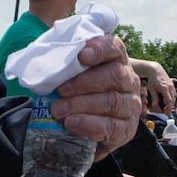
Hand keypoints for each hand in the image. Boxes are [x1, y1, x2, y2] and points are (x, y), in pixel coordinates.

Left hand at [54, 35, 138, 157]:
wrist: (89, 129)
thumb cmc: (79, 95)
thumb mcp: (74, 78)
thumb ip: (68, 69)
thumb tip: (45, 64)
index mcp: (117, 62)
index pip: (114, 48)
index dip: (100, 49)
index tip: (82, 55)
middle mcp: (129, 81)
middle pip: (114, 74)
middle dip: (84, 82)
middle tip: (61, 90)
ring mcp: (131, 105)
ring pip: (111, 101)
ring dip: (81, 105)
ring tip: (59, 111)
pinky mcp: (127, 128)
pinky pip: (111, 126)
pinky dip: (89, 125)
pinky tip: (71, 125)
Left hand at [151, 74, 176, 115]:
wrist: (156, 70)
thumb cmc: (152, 79)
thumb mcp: (151, 89)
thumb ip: (154, 98)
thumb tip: (154, 106)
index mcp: (165, 88)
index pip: (169, 101)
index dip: (169, 108)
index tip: (167, 113)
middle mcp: (170, 87)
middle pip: (173, 100)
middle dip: (170, 108)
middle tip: (166, 113)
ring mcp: (172, 86)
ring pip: (174, 97)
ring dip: (171, 103)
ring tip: (166, 108)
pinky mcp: (172, 85)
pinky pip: (174, 94)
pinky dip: (172, 98)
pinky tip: (167, 101)